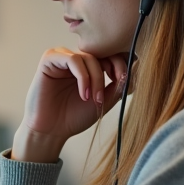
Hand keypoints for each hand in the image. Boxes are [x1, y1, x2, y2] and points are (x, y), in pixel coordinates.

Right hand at [13, 48, 129, 162]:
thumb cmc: (74, 117)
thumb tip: (134, 69)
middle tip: (114, 88)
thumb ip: (117, 85)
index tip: (126, 82)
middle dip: (113, 70)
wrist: (51, 131)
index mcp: (88, 65)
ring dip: (97, 78)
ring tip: (95, 99)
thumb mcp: (104, 100)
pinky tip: (84, 94)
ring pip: (89, 57)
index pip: (110, 54)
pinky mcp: (49, 60)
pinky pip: (73, 60)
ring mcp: (62, 57)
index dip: (122, 65)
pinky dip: (83, 77)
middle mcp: (76, 58)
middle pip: (102, 53)